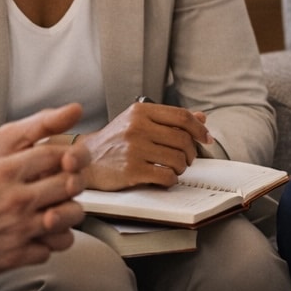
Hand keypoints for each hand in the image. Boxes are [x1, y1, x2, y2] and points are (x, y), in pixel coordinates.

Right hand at [0, 104, 88, 284]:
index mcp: (3, 173)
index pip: (53, 155)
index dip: (66, 153)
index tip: (67, 157)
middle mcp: (17, 199)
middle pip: (69, 183)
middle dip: (74, 181)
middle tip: (69, 183)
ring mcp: (19, 229)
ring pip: (69, 217)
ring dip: (69, 213)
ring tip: (60, 212)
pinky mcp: (16, 255)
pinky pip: (51, 249)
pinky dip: (49, 244)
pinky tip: (40, 238)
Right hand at [81, 99, 211, 190]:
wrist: (84, 160)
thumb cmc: (114, 141)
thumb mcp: (137, 121)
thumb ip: (168, 119)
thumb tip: (201, 118)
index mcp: (140, 111)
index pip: (181, 116)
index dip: (199, 129)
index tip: (206, 138)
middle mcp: (137, 127)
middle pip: (183, 139)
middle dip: (191, 152)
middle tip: (187, 158)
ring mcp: (134, 149)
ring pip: (177, 159)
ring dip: (181, 167)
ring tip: (173, 168)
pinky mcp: (131, 170)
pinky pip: (166, 176)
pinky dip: (171, 179)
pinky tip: (164, 178)